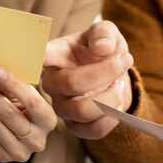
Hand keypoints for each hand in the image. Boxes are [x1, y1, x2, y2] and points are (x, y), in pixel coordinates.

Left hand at [0, 66, 56, 162]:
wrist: (20, 134)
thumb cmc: (24, 106)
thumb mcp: (24, 95)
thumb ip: (11, 85)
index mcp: (48, 121)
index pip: (32, 101)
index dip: (13, 85)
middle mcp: (37, 140)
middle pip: (8, 114)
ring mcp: (19, 152)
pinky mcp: (1, 156)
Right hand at [42, 20, 133, 139]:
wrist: (114, 75)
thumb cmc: (102, 50)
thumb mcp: (106, 33)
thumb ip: (103, 33)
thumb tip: (103, 47)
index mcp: (54, 56)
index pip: (41, 55)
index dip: (37, 55)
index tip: (38, 52)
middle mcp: (52, 83)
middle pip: (71, 83)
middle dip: (105, 72)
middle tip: (124, 60)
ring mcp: (61, 107)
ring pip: (82, 111)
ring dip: (111, 97)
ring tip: (120, 83)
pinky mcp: (75, 127)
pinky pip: (94, 130)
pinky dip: (113, 117)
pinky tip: (116, 102)